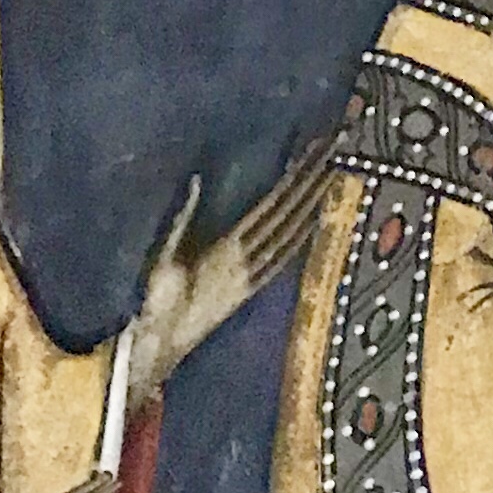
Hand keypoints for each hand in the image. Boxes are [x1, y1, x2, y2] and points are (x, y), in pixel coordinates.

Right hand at [129, 137, 334, 409]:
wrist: (164, 343)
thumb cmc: (157, 298)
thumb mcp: (163, 255)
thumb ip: (182, 218)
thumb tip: (197, 181)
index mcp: (230, 251)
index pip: (272, 207)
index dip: (295, 179)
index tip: (313, 153)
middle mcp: (251, 262)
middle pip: (290, 215)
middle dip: (313, 181)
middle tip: (335, 149)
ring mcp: (255, 276)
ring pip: (293, 232)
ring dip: (314, 202)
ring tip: (333, 173)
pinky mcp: (252, 288)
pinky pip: (286, 255)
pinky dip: (304, 232)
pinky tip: (315, 218)